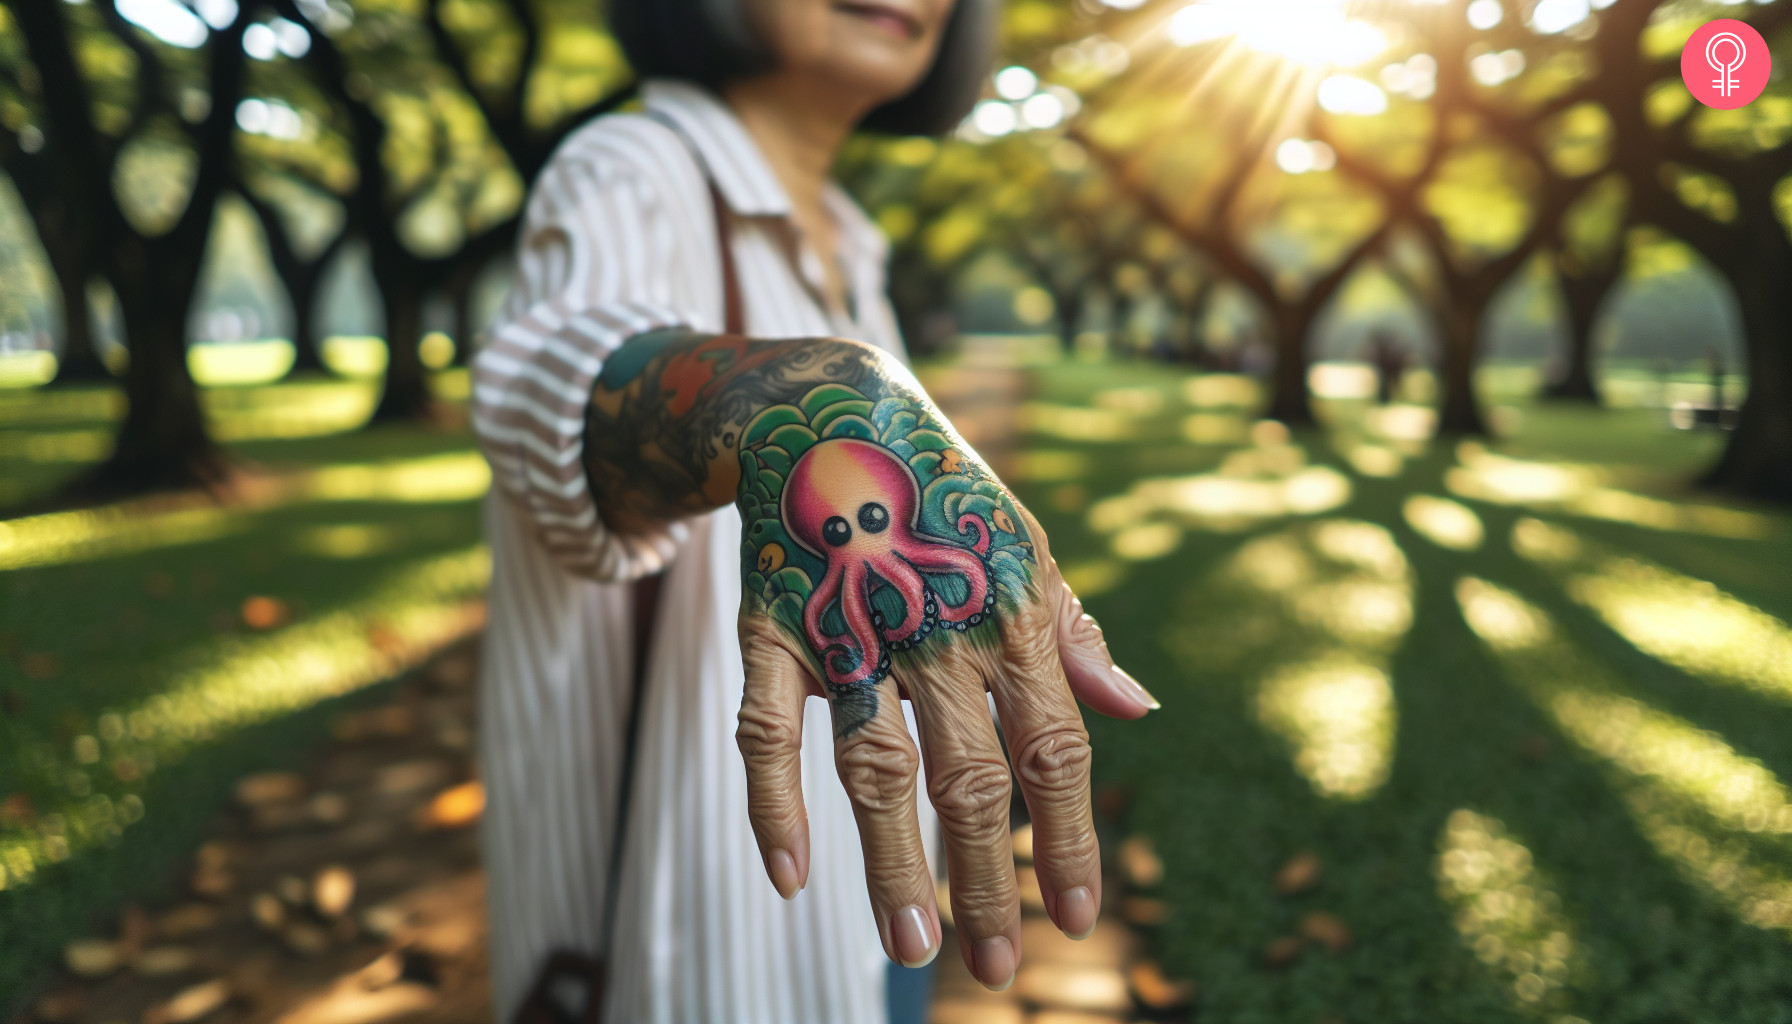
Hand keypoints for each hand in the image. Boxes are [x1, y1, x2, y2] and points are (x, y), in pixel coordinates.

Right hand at [729, 373, 1156, 987]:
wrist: (833, 405)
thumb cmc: (947, 495)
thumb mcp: (1029, 546)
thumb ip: (1075, 632)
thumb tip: (1137, 710)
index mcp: (1015, 613)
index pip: (1055, 752)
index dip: (1071, 839)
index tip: (1083, 920)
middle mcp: (939, 629)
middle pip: (971, 778)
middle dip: (989, 878)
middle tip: (994, 966)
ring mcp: (851, 628)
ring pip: (875, 767)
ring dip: (894, 863)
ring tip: (911, 949)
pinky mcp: (772, 625)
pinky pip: (767, 727)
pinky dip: (774, 802)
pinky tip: (792, 879)